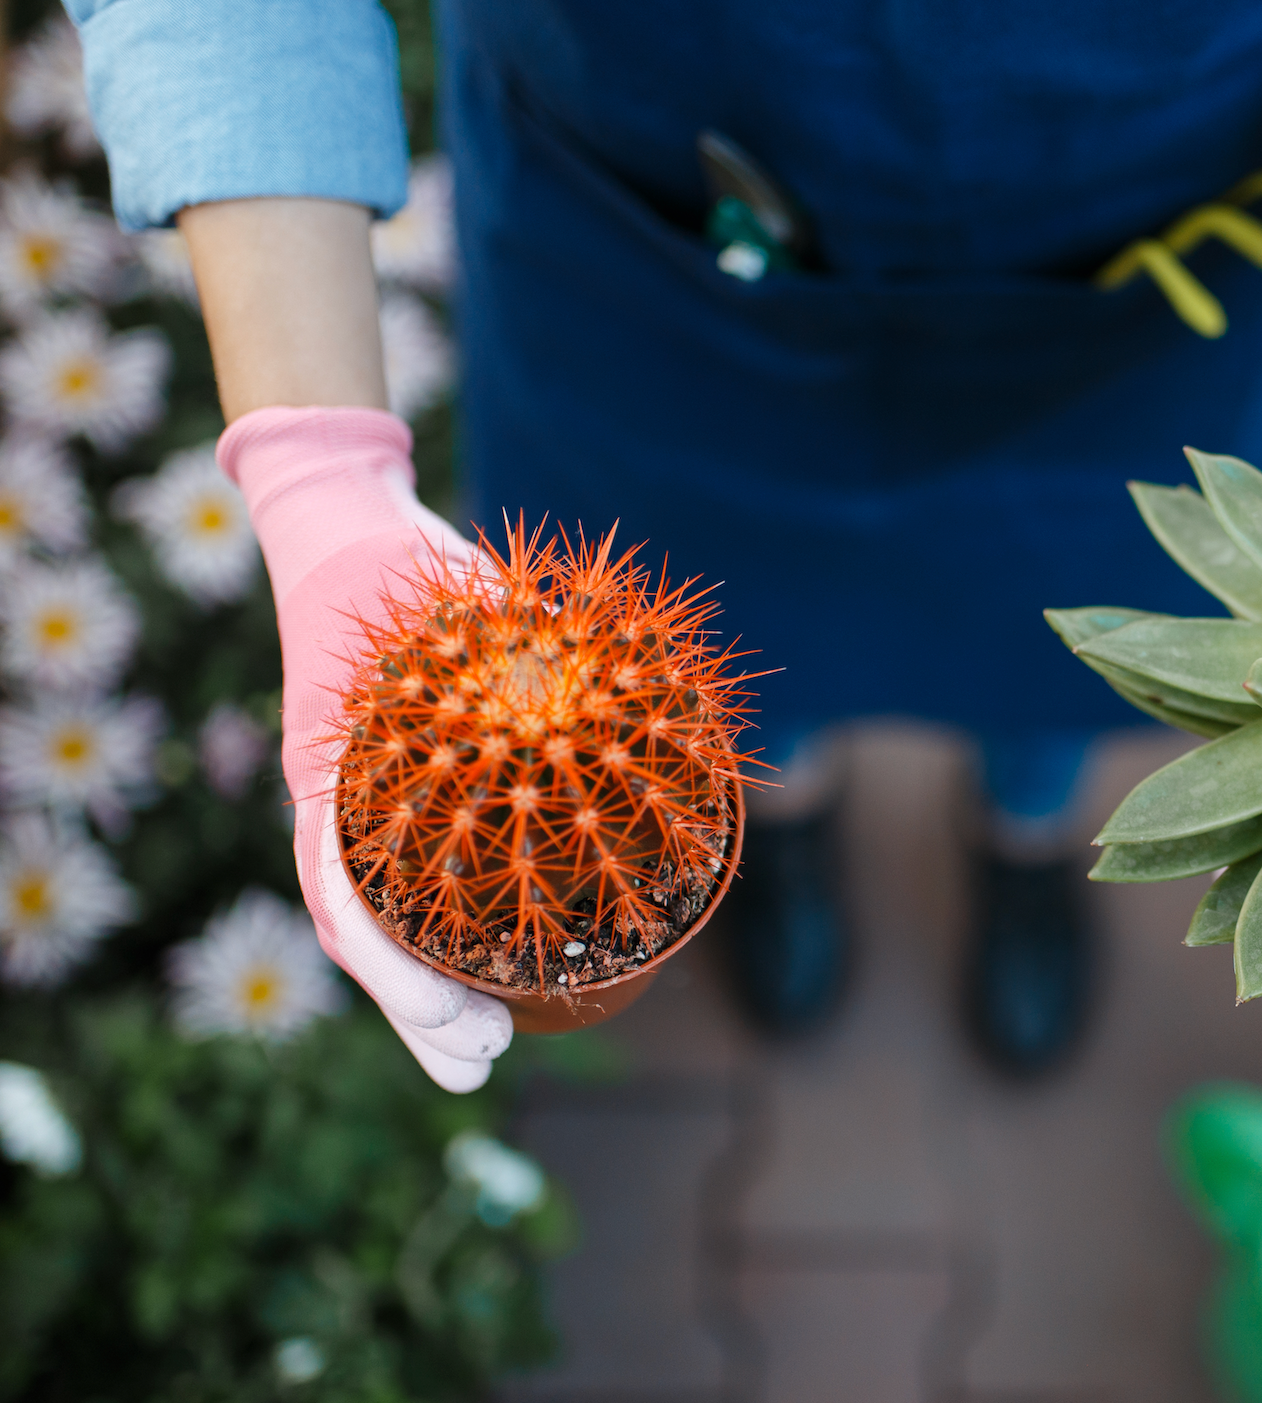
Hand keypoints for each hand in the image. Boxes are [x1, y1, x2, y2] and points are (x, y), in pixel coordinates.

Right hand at [218, 406, 512, 1090]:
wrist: (345, 530)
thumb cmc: (400, 562)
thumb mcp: (452, 597)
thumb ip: (506, 633)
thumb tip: (590, 655)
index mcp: (339, 767)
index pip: (349, 888)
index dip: (398, 964)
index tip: (455, 1016)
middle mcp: (340, 800)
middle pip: (362, 929)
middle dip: (416, 1008)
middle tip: (481, 1063)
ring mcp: (358, 808)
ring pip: (379, 922)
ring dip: (425, 994)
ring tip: (485, 1049)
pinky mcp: (387, 803)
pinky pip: (402, 885)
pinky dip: (436, 940)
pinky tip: (483, 979)